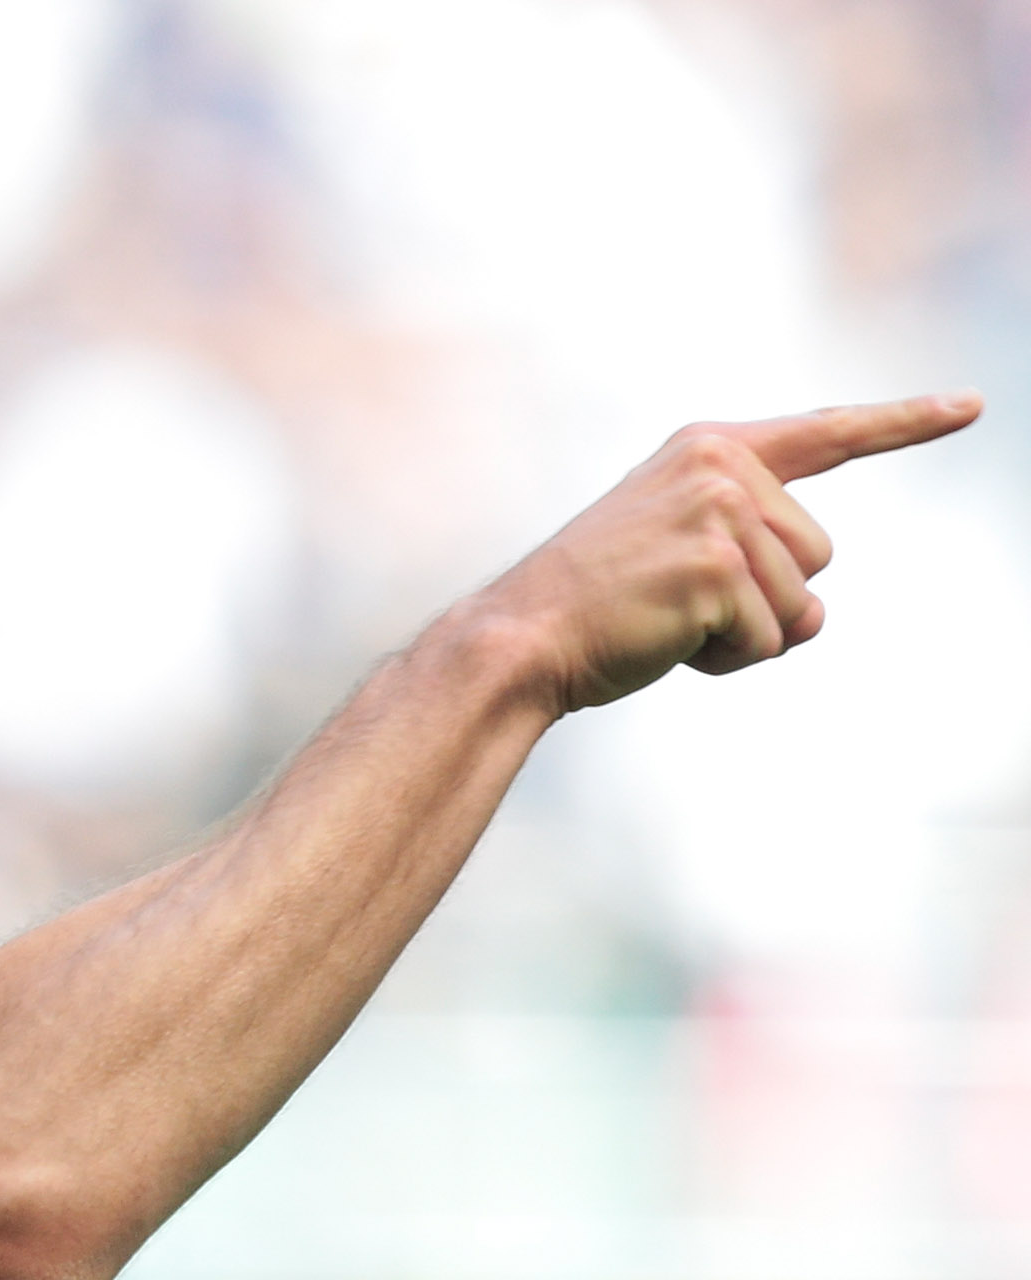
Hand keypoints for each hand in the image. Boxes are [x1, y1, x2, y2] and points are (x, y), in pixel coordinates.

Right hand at [475, 391, 982, 712]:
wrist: (521, 639)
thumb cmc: (596, 610)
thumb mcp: (683, 559)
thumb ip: (760, 564)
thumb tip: (816, 618)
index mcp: (708, 450)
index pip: (826, 434)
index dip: (906, 422)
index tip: (969, 406)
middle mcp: (720, 467)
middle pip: (818, 552)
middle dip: (765, 600)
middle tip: (674, 605)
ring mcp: (719, 512)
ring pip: (802, 600)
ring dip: (745, 634)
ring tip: (666, 623)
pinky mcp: (718, 565)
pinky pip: (770, 639)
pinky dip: (726, 660)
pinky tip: (665, 642)